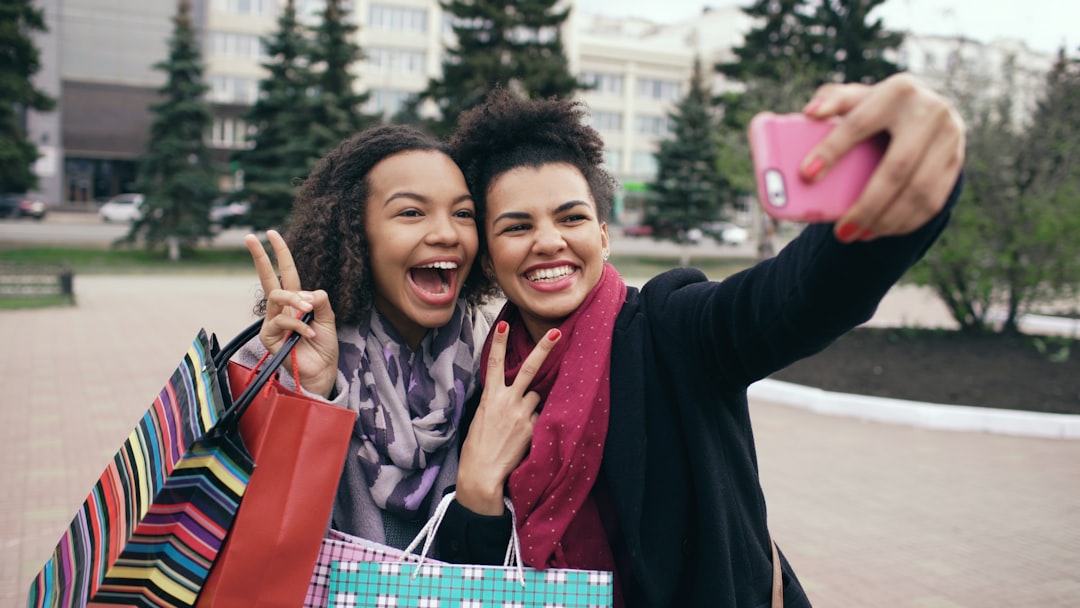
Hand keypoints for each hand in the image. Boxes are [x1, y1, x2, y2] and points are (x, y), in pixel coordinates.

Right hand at [245, 229, 338, 397]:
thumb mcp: (327, 318)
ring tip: (310, 311)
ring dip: (296, 300)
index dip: (280, 253)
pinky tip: (311, 335)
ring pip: (277, 297)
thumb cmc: (323, 346)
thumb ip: (320, 301)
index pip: (286, 273)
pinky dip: (300, 326)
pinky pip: (282, 320)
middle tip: (251, 237)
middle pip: (267, 278)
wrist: (321, 371)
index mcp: (295, 301)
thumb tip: (308, 293)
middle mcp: (281, 309)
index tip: (271, 233)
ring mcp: (272, 322)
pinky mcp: (268, 336)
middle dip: (259, 256)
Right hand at [455, 322, 561, 514]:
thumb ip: (496, 403)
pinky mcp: (533, 428)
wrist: (483, 475)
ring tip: (518, 424)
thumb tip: (510, 396)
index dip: (498, 343)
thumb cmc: (477, 449)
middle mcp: (507, 401)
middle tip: (556, 332)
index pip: (494, 364)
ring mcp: (522, 414)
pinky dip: (535, 423)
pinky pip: (539, 417)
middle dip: (543, 349)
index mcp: (490, 398)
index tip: (503, 324)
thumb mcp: (480, 419)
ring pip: (536, 396)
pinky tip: (523, 438)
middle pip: (529, 369)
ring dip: (532, 404)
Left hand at [800, 72, 965, 242]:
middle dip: (867, 205)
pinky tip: (881, 230)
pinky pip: (933, 201)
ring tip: (858, 234)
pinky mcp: (956, 161)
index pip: (859, 124)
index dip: (832, 150)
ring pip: (919, 191)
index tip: (807, 175)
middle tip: (840, 232)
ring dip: (887, 221)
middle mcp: (930, 111)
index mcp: (897, 91)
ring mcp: (949, 137)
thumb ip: (832, 100)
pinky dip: (906, 222)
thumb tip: (810, 114)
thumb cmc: (876, 108)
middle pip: (896, 168)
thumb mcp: (855, 98)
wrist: (925, 109)